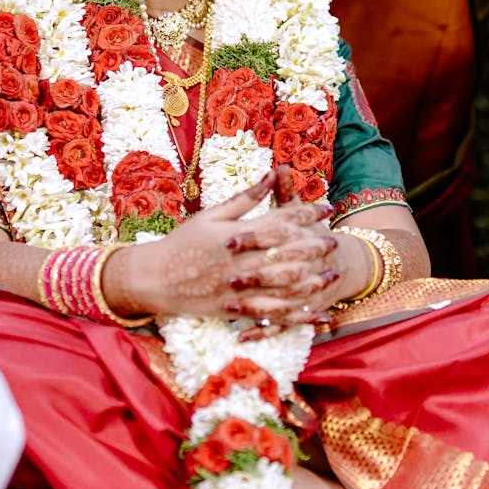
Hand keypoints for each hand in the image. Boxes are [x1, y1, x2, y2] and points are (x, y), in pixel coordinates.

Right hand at [109, 170, 338, 324]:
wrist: (155, 279)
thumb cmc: (182, 242)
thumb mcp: (211, 215)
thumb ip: (244, 198)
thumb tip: (270, 173)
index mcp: (237, 235)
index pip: (280, 221)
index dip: (307, 214)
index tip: (326, 209)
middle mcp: (242, 262)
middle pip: (288, 253)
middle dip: (315, 246)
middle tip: (334, 241)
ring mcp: (240, 288)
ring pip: (284, 286)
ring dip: (311, 280)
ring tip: (331, 274)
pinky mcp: (237, 310)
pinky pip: (271, 315)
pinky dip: (294, 315)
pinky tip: (312, 313)